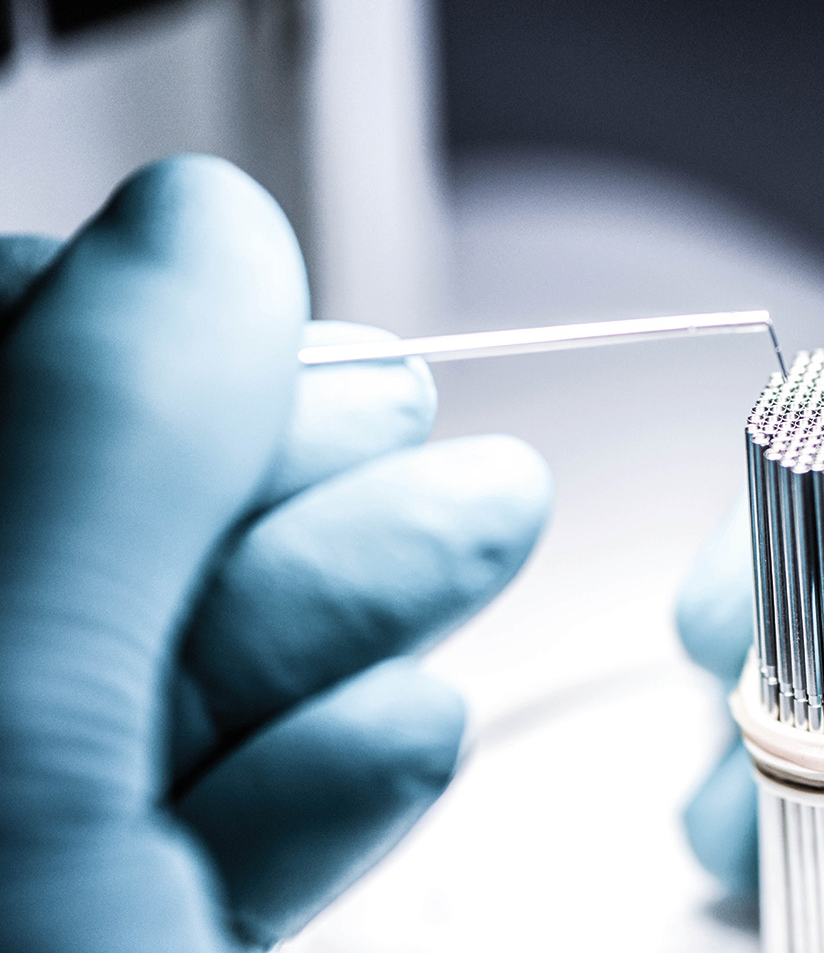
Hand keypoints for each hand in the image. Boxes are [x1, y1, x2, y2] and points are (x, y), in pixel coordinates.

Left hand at [0, 157, 549, 948]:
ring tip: (488, 523)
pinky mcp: (147, 940)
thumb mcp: (26, 738)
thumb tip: (203, 230)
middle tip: (401, 404)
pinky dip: (338, 773)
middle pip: (100, 539)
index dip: (100, 321)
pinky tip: (413, 727)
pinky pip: (228, 832)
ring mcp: (41, 856)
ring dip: (359, 601)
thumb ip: (102, 457)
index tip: (238, 289)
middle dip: (279, 462)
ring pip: (188, 687)